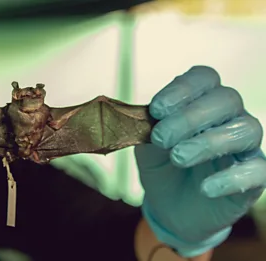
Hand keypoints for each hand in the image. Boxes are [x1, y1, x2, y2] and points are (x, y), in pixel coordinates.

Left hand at [135, 66, 265, 256]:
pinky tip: (205, 188)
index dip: (182, 89)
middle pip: (226, 99)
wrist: (170, 207)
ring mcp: (245, 146)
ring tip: (178, 158)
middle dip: (190, 117)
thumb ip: (147, 129)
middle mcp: (229, 117)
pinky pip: (258, 170)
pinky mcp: (255, 176)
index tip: (156, 110)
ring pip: (246, 129)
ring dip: (209, 142)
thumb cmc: (162, 167)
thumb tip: (144, 117)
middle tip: (161, 138)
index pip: (204, 78)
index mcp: (201, 102)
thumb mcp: (147, 146)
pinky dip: (231, 178)